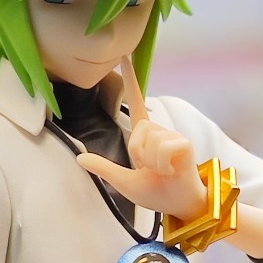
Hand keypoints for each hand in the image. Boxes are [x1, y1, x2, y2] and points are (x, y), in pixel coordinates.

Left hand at [75, 56, 206, 220]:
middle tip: (152, 169)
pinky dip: (163, 165)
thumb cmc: (157, 193)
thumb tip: (79, 158)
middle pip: (136, 133)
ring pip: (148, 142)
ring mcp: (172, 136)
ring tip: (164, 170)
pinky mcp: (183, 144)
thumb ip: (104, 168)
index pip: (136, 102)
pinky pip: (162, 148)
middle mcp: (159, 131)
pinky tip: (173, 170)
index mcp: (145, 136)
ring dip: (152, 162)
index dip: (131, 81)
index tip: (125, 57)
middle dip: (139, 155)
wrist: (180, 205)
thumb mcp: (124, 182)